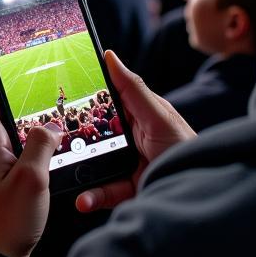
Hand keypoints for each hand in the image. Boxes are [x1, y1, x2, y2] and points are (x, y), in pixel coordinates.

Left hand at [0, 47, 60, 256]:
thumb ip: (42, 145)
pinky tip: (39, 155)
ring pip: (1, 135)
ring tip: (40, 114)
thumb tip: (48, 127)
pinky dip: (21, 147)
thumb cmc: (6, 223)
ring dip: (17, 123)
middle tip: (22, 73)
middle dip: (5, 92)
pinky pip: (6, 156)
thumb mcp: (34, 179)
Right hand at [75, 50, 195, 212]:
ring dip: (79, 171)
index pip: (106, 100)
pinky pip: (103, 191)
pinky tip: (83, 199)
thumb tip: (110, 57)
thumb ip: (133, 89)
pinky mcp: (127, 188)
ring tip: (64, 172)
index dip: (84, 97)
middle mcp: (130, 137)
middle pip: (94, 134)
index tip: (60, 92)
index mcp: (138, 115)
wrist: (201, 193)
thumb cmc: (187, 149)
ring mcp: (126, 164)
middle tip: (54, 139)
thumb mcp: (159, 117)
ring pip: (94, 163)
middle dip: (74, 139)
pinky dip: (91, 196)